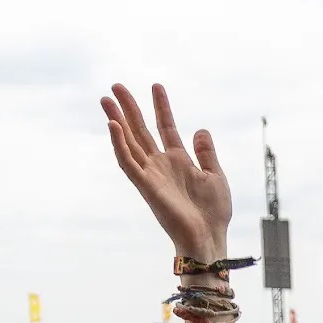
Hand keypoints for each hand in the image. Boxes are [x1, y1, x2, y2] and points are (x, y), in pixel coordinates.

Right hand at [101, 82, 233, 259]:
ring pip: (129, 142)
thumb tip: (200, 129)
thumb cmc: (214, 213)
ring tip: (106, 99)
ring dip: (117, 120)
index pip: (165, 127)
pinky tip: (113, 125)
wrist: (209, 237)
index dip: (161, 107)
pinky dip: (119, 144)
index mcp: (178, 161)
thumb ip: (206, 153)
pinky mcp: (145, 186)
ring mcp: (151, 174)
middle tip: (116, 87)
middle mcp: (161, 165)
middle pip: (140, 131)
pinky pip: (127, 162)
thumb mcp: (215, 176)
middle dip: (129, 108)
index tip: (156, 86)